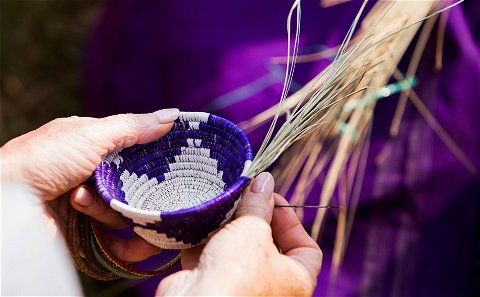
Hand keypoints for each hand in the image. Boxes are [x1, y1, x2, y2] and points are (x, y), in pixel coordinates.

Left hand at [1, 108, 179, 260]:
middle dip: (135, 189)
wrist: (7, 204)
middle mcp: (91, 171)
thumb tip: (172, 114)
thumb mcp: (91, 135)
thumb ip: (133, 128)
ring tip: (81, 200)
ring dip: (108, 206)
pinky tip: (83, 214)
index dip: (154, 154)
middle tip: (141, 191)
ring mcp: (88, 201)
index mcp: (90, 142)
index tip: (176, 160)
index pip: (134, 147)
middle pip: (134, 182)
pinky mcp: (85, 229)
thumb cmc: (41, 161)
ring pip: (125, 209)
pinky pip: (114, 233)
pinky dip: (106, 228)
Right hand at [157, 172, 321, 295]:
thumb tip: (263, 181)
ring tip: (219, 206)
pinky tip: (198, 223)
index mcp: (296, 280)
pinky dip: (205, 242)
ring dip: (227, 227)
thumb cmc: (237, 274)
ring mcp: (241, 287)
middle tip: (242, 196)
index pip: (306, 248)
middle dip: (254, 218)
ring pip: (238, 250)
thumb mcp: (253, 230)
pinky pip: (213, 259)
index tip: (269, 197)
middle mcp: (272, 287)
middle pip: (269, 244)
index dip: (290, 219)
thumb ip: (258, 204)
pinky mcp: (213, 286)